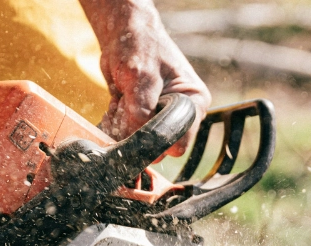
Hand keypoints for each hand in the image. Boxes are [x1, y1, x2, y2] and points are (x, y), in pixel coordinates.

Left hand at [80, 0, 209, 153]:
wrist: (124, 34)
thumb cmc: (140, 46)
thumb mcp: (142, 76)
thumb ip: (141, 110)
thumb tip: (137, 142)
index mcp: (194, 103)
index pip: (180, 141)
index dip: (157, 141)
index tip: (136, 126)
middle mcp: (182, 114)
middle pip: (160, 146)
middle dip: (138, 132)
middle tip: (126, 106)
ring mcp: (163, 117)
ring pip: (141, 142)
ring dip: (124, 127)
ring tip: (121, 100)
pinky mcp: (145, 118)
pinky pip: (129, 135)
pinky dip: (117, 123)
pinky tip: (117, 103)